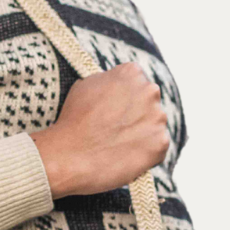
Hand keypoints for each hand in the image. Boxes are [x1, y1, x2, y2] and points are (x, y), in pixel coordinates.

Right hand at [31, 62, 169, 198]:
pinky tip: (124, 157)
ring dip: (142, 134)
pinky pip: (157, 148)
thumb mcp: (85, 85)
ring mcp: (158, 118)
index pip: (136, 83)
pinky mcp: (160, 144)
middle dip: (136, 115)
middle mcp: (150, 90)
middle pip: (149, 102)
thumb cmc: (72, 122)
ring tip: (117, 146)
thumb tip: (118, 87)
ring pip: (154, 125)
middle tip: (114, 131)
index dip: (123, 100)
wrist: (68, 157)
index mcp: (132, 72)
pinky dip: (144, 154)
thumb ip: (109, 81)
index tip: (112, 113)